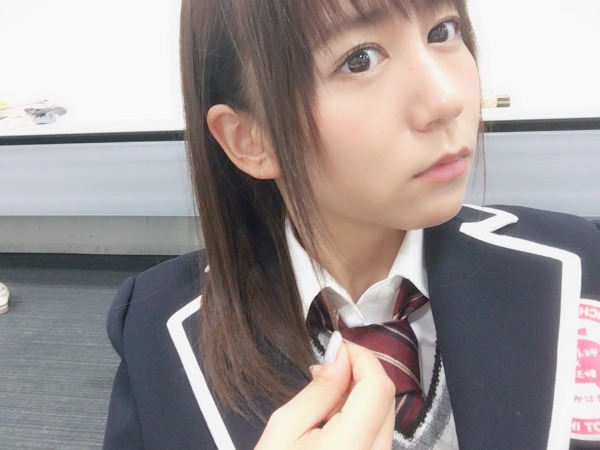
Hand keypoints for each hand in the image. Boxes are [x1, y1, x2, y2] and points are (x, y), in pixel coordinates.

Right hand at [255, 332, 394, 449]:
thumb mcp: (284, 429)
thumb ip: (319, 391)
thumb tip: (339, 356)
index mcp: (350, 448)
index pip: (377, 387)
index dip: (362, 357)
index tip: (340, 346)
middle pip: (385, 399)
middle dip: (361, 374)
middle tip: (328, 367)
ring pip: (385, 416)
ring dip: (361, 395)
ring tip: (325, 395)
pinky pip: (379, 434)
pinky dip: (362, 416)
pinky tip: (334, 418)